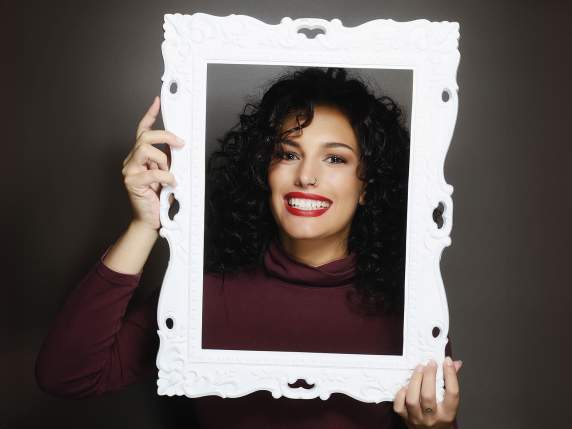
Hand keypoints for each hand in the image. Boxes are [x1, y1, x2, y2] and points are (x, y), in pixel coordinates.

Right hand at [121, 96, 184, 230]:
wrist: (151, 219)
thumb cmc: (158, 197)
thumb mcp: (168, 173)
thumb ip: (170, 159)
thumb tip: (180, 147)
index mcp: (140, 156)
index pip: (142, 130)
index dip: (150, 115)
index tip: (158, 102)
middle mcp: (132, 160)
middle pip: (145, 136)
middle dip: (165, 136)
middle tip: (180, 143)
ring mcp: (129, 170)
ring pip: (146, 150)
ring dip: (163, 160)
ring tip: (169, 173)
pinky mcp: (132, 182)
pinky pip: (152, 172)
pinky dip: (166, 177)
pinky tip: (171, 184)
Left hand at [393, 356, 461, 428]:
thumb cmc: (441, 417)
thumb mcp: (450, 403)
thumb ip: (450, 382)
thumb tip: (454, 363)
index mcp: (448, 413)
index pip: (452, 393)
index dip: (450, 375)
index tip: (447, 361)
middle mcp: (433, 417)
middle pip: (428, 395)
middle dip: (428, 376)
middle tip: (430, 363)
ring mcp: (417, 418)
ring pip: (412, 399)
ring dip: (414, 381)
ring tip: (418, 369)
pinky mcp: (405, 418)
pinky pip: (399, 405)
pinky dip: (401, 393)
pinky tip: (406, 385)